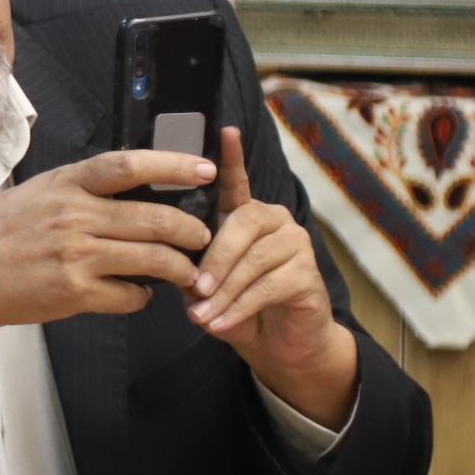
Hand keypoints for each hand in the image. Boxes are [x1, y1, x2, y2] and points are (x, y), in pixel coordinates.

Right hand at [0, 149, 215, 390]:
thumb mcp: (36, 192)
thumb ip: (81, 188)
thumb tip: (135, 185)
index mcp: (65, 186)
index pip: (128, 167)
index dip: (173, 166)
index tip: (205, 170)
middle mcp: (74, 218)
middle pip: (155, 219)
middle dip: (192, 230)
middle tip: (205, 235)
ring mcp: (76, 257)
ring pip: (153, 259)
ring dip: (180, 268)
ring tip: (188, 272)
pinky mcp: (76, 293)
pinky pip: (130, 295)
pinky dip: (142, 295)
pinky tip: (138, 291)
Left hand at [186, 126, 356, 428]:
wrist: (279, 343)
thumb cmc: (233, 304)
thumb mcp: (203, 282)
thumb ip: (189, 263)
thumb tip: (166, 258)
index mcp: (244, 215)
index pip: (236, 182)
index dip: (231, 157)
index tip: (226, 130)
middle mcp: (274, 220)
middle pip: (240, 225)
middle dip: (213, 259)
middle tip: (192, 288)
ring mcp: (296, 244)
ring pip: (253, 261)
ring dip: (222, 291)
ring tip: (200, 315)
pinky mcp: (309, 274)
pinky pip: (267, 288)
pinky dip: (238, 308)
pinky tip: (220, 323)